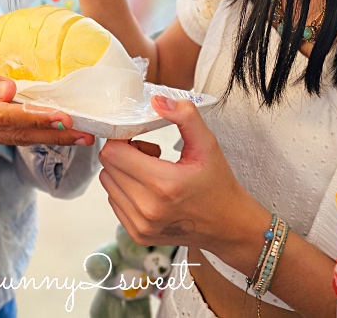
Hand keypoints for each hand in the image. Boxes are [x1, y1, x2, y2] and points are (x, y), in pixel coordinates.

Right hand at [0, 53, 94, 147]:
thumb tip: (10, 90)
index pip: (6, 117)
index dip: (37, 118)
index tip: (64, 117)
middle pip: (18, 134)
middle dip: (55, 135)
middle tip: (88, 134)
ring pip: (16, 137)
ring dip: (49, 137)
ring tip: (80, 135)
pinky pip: (8, 134)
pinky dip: (32, 132)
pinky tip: (52, 129)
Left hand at [97, 96, 250, 251]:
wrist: (228, 225)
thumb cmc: (218, 184)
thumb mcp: (207, 144)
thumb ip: (184, 116)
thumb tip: (157, 101)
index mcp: (164, 185)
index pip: (114, 153)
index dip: (123, 138)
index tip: (141, 138)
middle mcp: (148, 208)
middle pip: (108, 167)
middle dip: (124, 153)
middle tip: (151, 153)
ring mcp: (141, 225)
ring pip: (108, 184)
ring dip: (123, 172)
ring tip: (151, 171)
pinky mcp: (137, 235)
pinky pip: (114, 201)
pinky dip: (125, 190)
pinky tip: (149, 189)